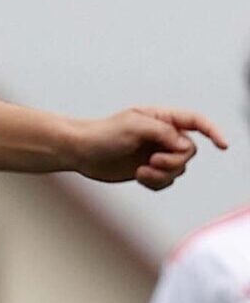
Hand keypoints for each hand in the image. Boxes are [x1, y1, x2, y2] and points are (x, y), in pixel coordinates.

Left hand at [70, 108, 227, 190]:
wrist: (80, 151)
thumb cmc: (103, 134)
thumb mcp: (134, 126)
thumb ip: (163, 132)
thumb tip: (185, 144)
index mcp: (162, 119)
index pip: (196, 122)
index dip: (213, 132)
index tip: (223, 146)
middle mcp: (163, 136)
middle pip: (189, 151)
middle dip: (174, 159)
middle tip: (153, 161)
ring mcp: (156, 154)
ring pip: (179, 169)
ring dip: (163, 173)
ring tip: (142, 171)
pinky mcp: (148, 170)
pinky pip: (166, 181)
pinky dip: (156, 182)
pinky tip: (139, 177)